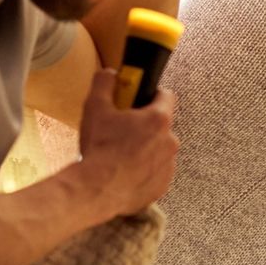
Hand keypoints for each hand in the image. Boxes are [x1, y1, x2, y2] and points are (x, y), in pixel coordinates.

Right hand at [73, 70, 178, 219]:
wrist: (96, 190)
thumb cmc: (99, 149)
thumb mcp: (95, 107)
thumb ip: (104, 83)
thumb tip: (110, 74)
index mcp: (158, 119)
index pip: (166, 96)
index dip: (152, 94)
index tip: (139, 98)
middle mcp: (170, 141)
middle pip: (160, 125)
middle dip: (144, 125)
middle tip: (121, 130)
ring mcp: (168, 166)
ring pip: (159, 150)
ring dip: (145, 149)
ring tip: (120, 155)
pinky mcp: (162, 185)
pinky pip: (156, 172)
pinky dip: (144, 170)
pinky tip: (124, 172)